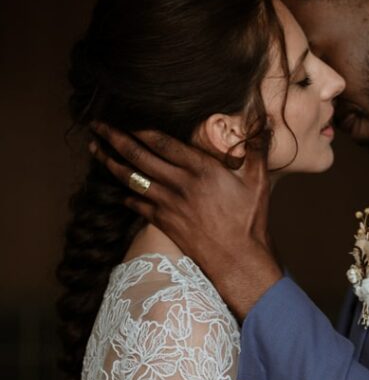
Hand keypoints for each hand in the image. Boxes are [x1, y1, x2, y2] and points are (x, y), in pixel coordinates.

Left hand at [89, 123, 282, 316]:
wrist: (237, 259)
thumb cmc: (249, 220)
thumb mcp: (258, 181)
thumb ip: (257, 149)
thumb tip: (263, 122)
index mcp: (200, 169)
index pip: (162, 142)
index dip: (141, 129)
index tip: (127, 120)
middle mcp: (179, 184)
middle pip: (138, 156)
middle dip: (114, 138)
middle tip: (97, 125)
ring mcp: (167, 204)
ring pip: (130, 178)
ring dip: (109, 162)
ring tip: (94, 148)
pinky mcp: (163, 222)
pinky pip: (136, 203)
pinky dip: (124, 193)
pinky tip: (116, 187)